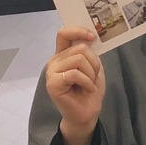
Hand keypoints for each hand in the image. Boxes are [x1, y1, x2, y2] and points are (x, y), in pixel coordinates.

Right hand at [44, 25, 103, 144]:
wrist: (86, 114)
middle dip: (94, 63)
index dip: (78, 31)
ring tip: (89, 84)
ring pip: (79, 59)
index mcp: (63, 54)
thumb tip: (91, 37)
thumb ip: (89, 52)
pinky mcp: (52, 83)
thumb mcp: (93, 67)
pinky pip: (75, 73)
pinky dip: (87, 82)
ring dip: (91, 73)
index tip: (92, 37)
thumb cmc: (89, 91)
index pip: (64, 34)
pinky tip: (86, 89)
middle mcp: (55, 61)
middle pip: (79, 48)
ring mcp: (52, 72)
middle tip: (93, 77)